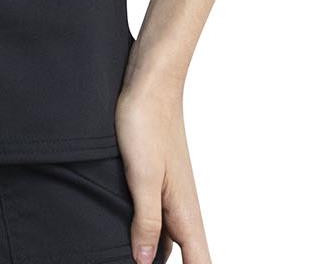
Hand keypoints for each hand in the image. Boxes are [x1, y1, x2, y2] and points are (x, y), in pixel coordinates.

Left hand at [114, 48, 211, 263]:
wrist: (149, 83)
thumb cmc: (148, 124)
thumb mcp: (142, 176)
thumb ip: (145, 221)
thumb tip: (143, 262)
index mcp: (185, 212)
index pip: (200, 263)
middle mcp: (181, 208)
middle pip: (188, 258)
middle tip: (141, 262)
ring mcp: (169, 196)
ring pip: (169, 240)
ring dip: (155, 254)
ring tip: (134, 257)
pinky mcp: (154, 182)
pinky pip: (155, 219)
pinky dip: (146, 234)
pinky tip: (127, 235)